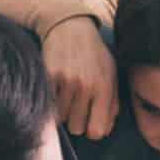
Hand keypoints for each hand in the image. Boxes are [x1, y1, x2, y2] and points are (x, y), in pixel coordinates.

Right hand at [44, 16, 117, 139]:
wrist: (71, 27)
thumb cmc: (94, 55)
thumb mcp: (110, 75)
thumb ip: (112, 104)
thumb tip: (103, 131)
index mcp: (104, 87)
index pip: (96, 131)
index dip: (92, 130)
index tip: (89, 121)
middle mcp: (86, 85)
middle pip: (76, 128)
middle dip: (76, 121)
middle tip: (76, 105)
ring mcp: (66, 80)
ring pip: (60, 118)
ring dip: (62, 110)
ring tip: (66, 94)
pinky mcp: (48, 75)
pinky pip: (48, 104)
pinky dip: (51, 101)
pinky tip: (56, 88)